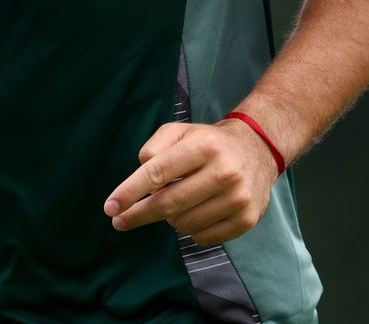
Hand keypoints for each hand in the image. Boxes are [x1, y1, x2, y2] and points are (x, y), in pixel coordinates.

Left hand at [102, 120, 279, 244]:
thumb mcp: (180, 131)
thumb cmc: (208, 142)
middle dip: (139, 214)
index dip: (129, 192)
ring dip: (171, 218)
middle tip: (120, 221)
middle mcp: (223, 172)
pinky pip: (204, 237)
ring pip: (184, 224)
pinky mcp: (247, 219)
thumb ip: (154, 147)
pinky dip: (191, 231)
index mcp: (203, 146)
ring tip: (177, 202)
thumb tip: (141, 176)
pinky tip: (195, 214)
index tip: (110, 207)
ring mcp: (238, 198)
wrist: (258, 150)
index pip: (157, 173)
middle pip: (168, 203)